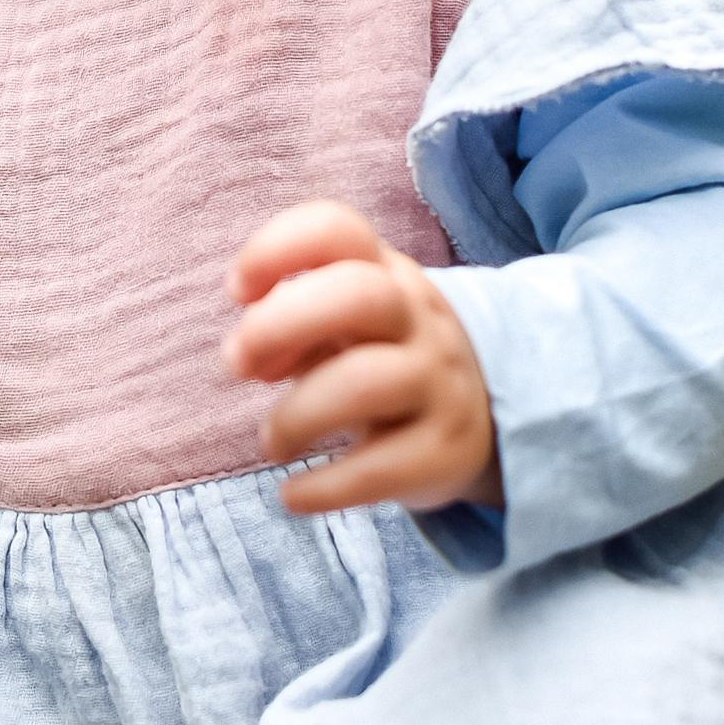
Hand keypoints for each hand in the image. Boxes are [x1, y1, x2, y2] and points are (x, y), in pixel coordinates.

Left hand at [225, 202, 500, 519]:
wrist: (486, 418)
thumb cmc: (383, 357)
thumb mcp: (347, 325)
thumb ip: (293, 325)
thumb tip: (249, 357)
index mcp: (384, 273)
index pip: (337, 229)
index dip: (277, 248)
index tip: (237, 291)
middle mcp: (419, 318)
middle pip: (358, 294)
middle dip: (280, 324)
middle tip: (237, 364)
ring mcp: (439, 383)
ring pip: (365, 383)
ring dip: (295, 416)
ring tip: (273, 442)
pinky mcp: (445, 451)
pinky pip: (380, 468)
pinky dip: (323, 487)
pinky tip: (293, 495)